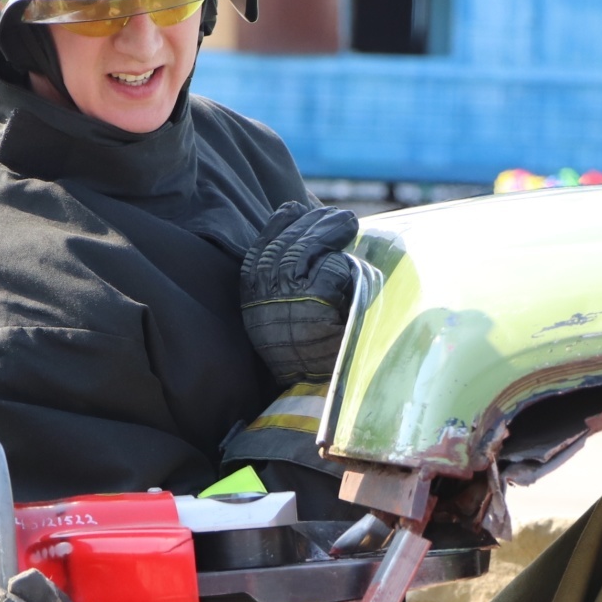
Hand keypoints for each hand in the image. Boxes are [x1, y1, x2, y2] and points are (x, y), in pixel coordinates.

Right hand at [240, 202, 358, 384]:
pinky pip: (330, 270)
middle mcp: (263, 296)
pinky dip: (342, 266)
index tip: (292, 208)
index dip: (277, 226)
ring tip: (348, 222)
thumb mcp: (285, 313)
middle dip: (311, 223)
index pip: (260, 249)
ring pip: (307, 251)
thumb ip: (289, 279)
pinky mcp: (314, 305)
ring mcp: (286, 300)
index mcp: (251, 297)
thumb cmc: (306, 355)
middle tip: (337, 215)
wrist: (314, 393)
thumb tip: (306, 236)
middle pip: (285, 245)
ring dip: (330, 233)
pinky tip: (350, 266)